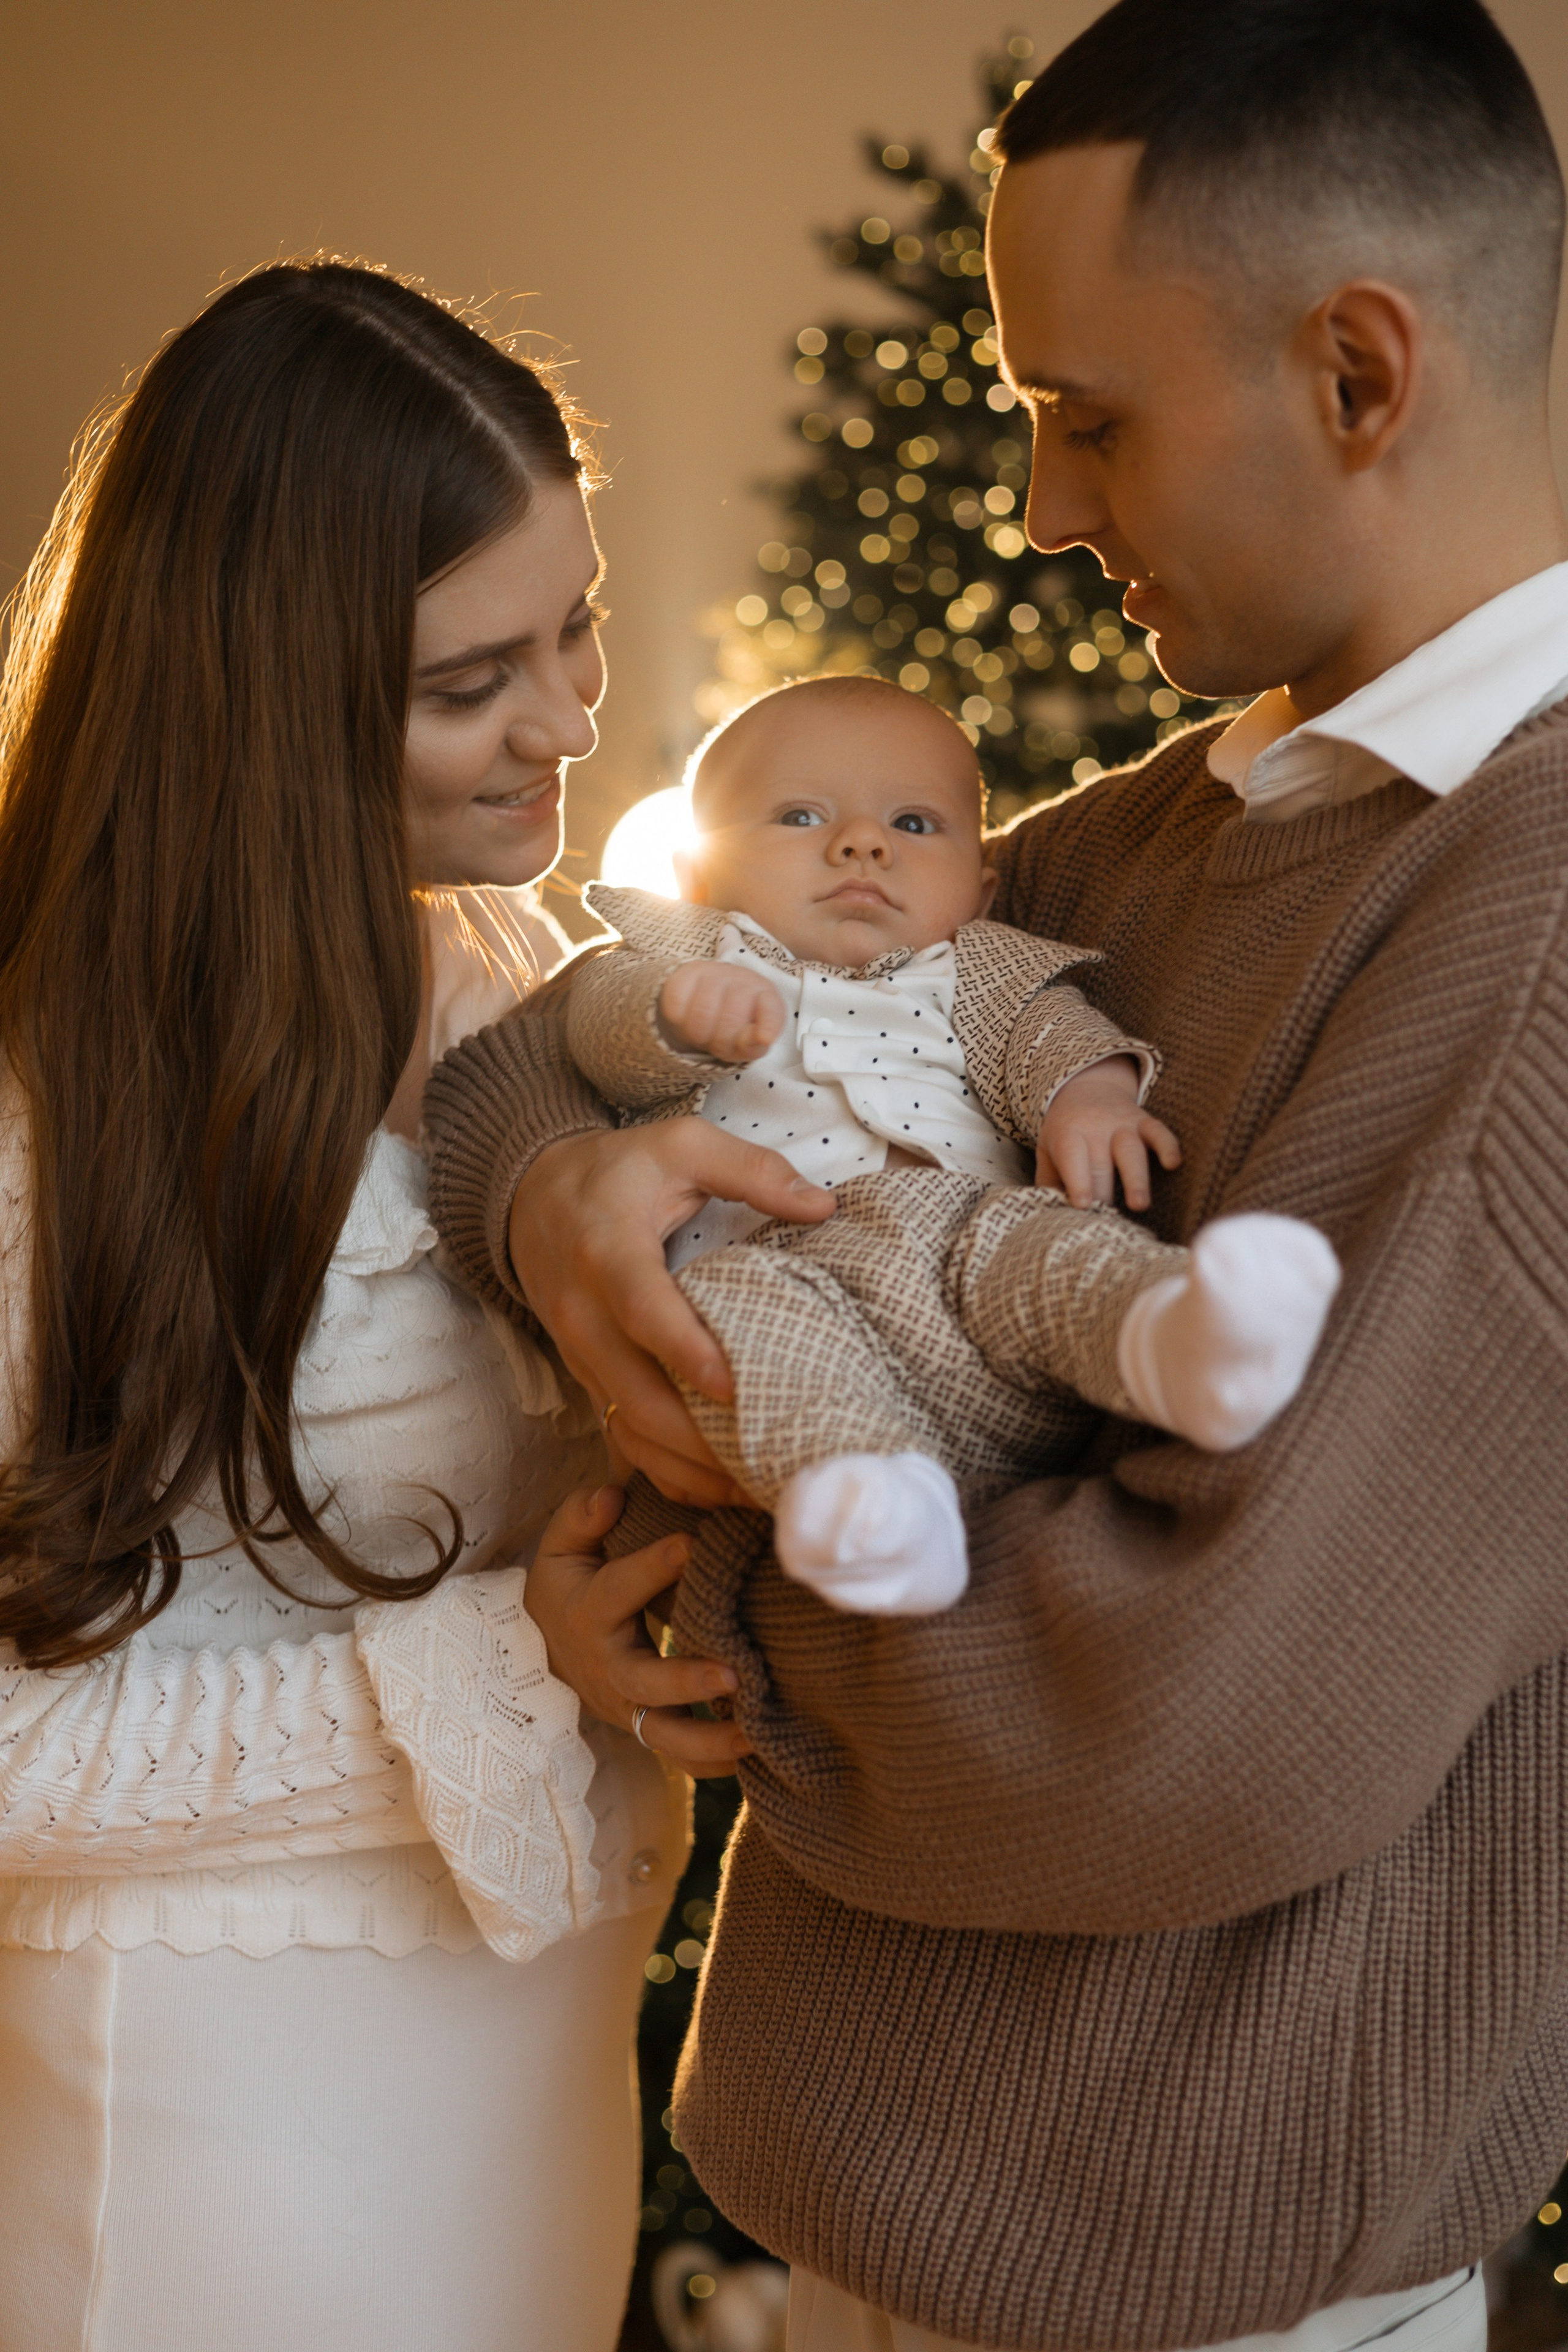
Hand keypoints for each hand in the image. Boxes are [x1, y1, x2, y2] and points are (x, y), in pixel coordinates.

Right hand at [509, 1121, 834, 1506]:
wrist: (527, 1196)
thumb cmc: (615, 1170)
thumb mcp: (679, 1144)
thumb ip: (749, 1169)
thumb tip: (822, 1206)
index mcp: (607, 1252)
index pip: (642, 1311)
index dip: (686, 1352)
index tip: (734, 1388)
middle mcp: (583, 1314)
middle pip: (633, 1393)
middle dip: (695, 1438)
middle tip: (765, 1459)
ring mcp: (579, 1353)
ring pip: (625, 1427)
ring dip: (685, 1466)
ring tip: (752, 1486)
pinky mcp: (584, 1376)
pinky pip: (619, 1434)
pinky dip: (663, 1469)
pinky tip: (716, 1486)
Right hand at [527, 1486, 752, 1774]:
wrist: (541, 1649)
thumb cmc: (566, 1585)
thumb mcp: (560, 1546)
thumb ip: (582, 1516)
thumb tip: (612, 1495)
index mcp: (589, 1611)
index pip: (619, 1589)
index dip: (652, 1566)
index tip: (692, 1544)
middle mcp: (608, 1665)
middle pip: (643, 1682)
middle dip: (687, 1681)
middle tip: (735, 1675)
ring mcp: (626, 1704)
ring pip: (663, 1734)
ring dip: (709, 1740)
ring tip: (756, 1735)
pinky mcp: (642, 1727)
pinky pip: (676, 1756)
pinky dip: (713, 1763)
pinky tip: (757, 1757)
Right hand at [660, 961, 785, 1062]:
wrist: (705, 998)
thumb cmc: (733, 1024)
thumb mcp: (747, 1041)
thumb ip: (755, 1044)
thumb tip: (762, 1038)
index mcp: (766, 996)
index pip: (771, 1011)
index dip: (767, 1027)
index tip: (763, 1038)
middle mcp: (743, 979)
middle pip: (730, 1021)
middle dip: (720, 1043)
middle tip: (717, 1043)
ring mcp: (715, 972)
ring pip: (702, 1015)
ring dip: (698, 1036)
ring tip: (703, 1033)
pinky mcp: (687, 973)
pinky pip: (678, 1006)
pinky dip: (679, 1022)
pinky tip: (687, 1018)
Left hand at [1036, 1056, 1181, 1210]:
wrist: (1086, 1088)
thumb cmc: (1065, 1131)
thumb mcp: (1047, 1149)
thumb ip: (1048, 1181)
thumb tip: (1049, 1215)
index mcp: (1067, 1134)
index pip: (1072, 1157)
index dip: (1077, 1181)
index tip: (1082, 1205)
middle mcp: (1095, 1128)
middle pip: (1101, 1162)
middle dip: (1105, 1191)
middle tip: (1107, 1221)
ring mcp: (1122, 1124)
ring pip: (1131, 1149)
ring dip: (1136, 1178)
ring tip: (1139, 1205)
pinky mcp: (1145, 1121)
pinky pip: (1159, 1131)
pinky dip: (1168, 1146)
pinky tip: (1172, 1165)